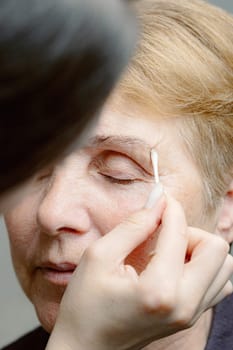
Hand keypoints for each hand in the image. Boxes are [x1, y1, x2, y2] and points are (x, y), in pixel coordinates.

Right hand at [47, 194, 232, 349]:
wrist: (85, 348)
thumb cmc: (85, 305)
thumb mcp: (99, 256)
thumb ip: (133, 225)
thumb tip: (157, 199)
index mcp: (158, 290)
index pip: (180, 234)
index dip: (170, 208)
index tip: (160, 199)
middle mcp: (184, 305)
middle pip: (216, 248)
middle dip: (190, 231)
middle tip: (163, 233)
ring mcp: (191, 314)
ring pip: (223, 265)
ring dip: (198, 248)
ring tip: (168, 251)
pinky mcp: (191, 317)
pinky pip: (219, 283)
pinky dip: (203, 265)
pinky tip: (175, 266)